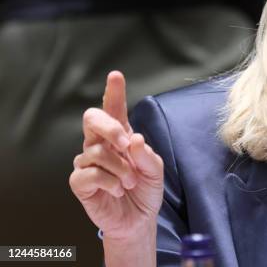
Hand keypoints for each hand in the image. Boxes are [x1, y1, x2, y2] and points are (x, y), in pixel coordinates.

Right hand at [69, 71, 163, 239]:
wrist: (138, 220)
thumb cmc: (145, 190)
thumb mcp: (155, 170)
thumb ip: (146, 154)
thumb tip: (133, 139)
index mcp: (120, 136)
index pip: (114, 110)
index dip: (113, 92)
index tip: (115, 75)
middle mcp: (100, 144)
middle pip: (92, 119)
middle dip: (109, 127)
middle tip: (126, 143)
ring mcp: (87, 162)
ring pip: (97, 152)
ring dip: (120, 168)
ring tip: (130, 182)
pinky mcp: (80, 182)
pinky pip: (90, 174)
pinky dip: (110, 182)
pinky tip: (118, 190)